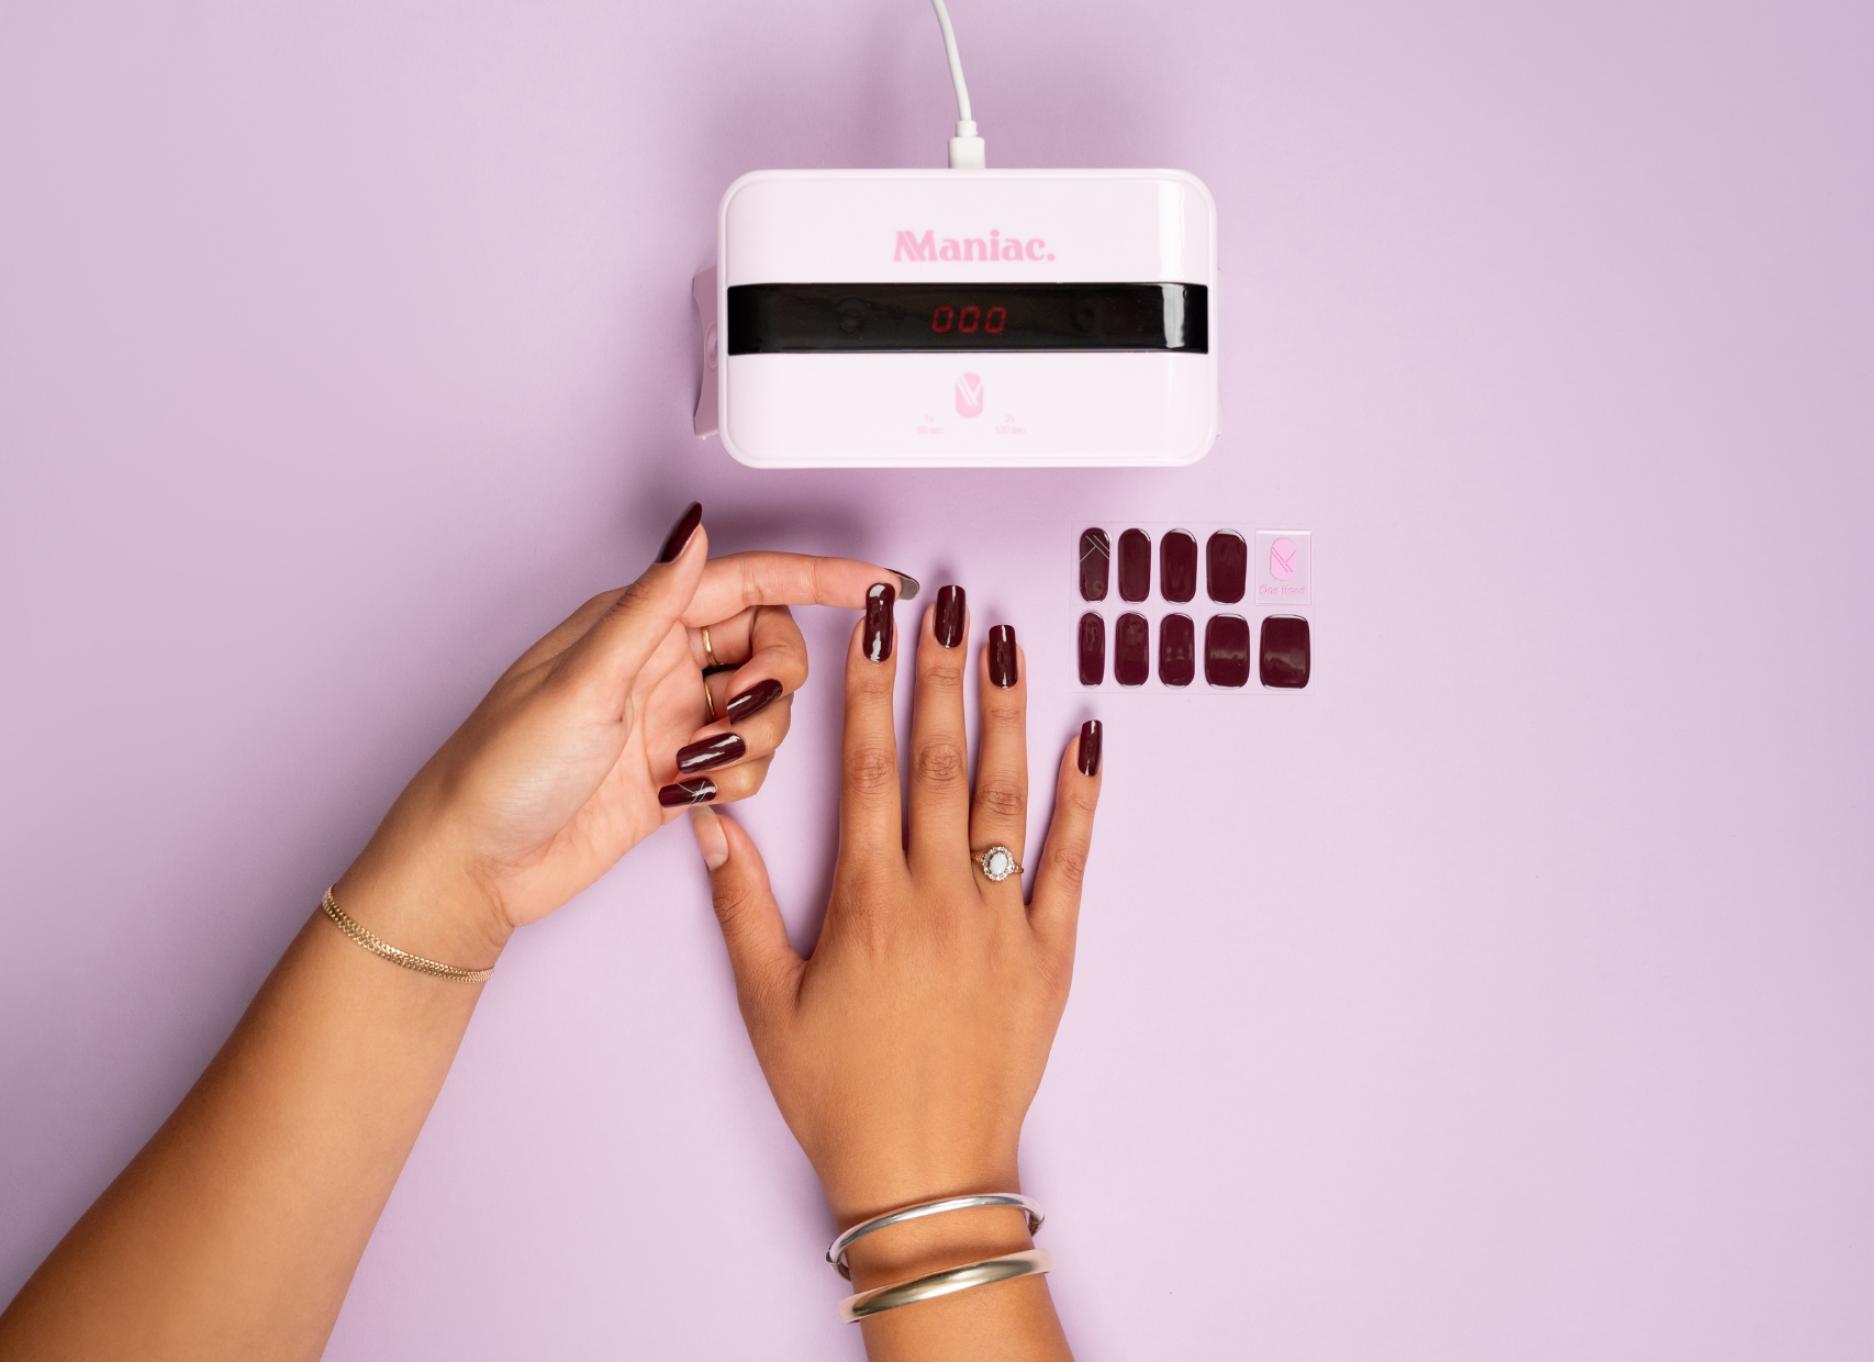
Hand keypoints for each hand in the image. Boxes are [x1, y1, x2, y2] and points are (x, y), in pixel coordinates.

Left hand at [336, 503, 908, 965]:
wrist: (475, 865)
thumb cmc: (503, 768)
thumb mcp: (584, 681)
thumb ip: (652, 606)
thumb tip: (695, 530)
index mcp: (638, 621)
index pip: (751, 582)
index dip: (820, 578)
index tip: (879, 582)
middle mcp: (662, 662)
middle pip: (772, 647)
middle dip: (778, 681)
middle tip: (740, 711)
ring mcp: (673, 719)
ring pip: (768, 712)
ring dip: (752, 742)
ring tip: (692, 767)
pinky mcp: (679, 774)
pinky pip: (748, 766)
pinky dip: (734, 783)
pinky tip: (679, 799)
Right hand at [693, 584, 1102, 1257]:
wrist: (925, 1175)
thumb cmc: (838, 1096)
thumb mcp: (767, 1004)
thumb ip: (741, 905)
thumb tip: (713, 822)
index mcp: (866, 901)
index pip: (869, 767)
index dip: (874, 687)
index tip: (880, 625)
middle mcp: (937, 895)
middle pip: (939, 760)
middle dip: (941, 673)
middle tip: (948, 600)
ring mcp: (1000, 920)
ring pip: (1004, 793)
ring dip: (1006, 710)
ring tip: (1007, 639)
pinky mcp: (1050, 953)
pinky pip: (1071, 860)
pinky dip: (1084, 796)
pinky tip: (1090, 735)